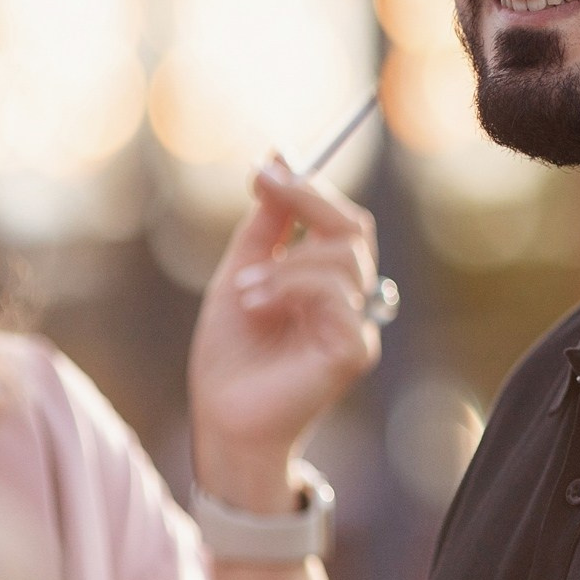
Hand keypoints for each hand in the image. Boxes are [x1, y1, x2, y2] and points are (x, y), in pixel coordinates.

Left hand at [187, 156, 383, 511]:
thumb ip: (265, 225)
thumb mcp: (240, 275)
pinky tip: (256, 306)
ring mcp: (357, 325)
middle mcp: (350, 298)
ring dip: (286, 264)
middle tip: (266, 187)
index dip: (309, 187)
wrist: (222, 418)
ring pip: (343, 261)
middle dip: (310, 200)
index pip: (341, 219)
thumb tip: (278, 160)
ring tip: (245, 289)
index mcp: (327, 279)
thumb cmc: (232, 355)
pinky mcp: (353, 353)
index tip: (267, 166)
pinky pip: (338, 301)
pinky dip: (291, 291)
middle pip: (355, 229)